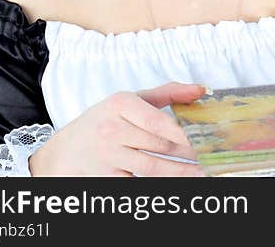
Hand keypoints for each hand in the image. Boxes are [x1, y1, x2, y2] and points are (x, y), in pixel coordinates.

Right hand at [28, 82, 206, 175]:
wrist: (63, 152)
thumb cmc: (103, 121)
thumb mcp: (129, 101)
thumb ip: (167, 93)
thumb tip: (201, 90)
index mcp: (120, 105)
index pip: (158, 121)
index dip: (183, 131)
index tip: (204, 136)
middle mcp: (112, 130)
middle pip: (159, 145)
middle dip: (188, 152)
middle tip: (210, 155)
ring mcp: (108, 156)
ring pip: (152, 167)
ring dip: (180, 171)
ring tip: (202, 172)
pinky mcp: (106, 178)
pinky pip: (138, 182)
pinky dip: (159, 183)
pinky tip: (177, 181)